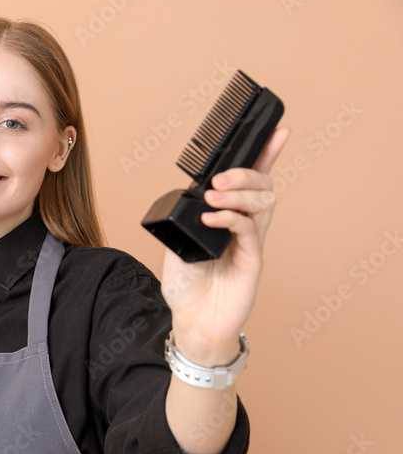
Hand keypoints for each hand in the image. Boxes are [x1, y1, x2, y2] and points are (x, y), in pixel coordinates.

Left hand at [161, 127, 290, 364]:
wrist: (192, 323)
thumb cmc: (186, 288)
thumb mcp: (176, 246)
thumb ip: (186, 222)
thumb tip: (190, 200)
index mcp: (228, 218)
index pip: (252, 181)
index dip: (266, 155)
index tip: (277, 130)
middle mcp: (244, 226)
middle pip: (263, 185)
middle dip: (244, 173)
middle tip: (219, 182)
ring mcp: (250, 242)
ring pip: (263, 202)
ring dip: (238, 193)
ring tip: (214, 198)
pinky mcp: (252, 260)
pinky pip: (249, 229)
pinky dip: (230, 218)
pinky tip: (211, 220)